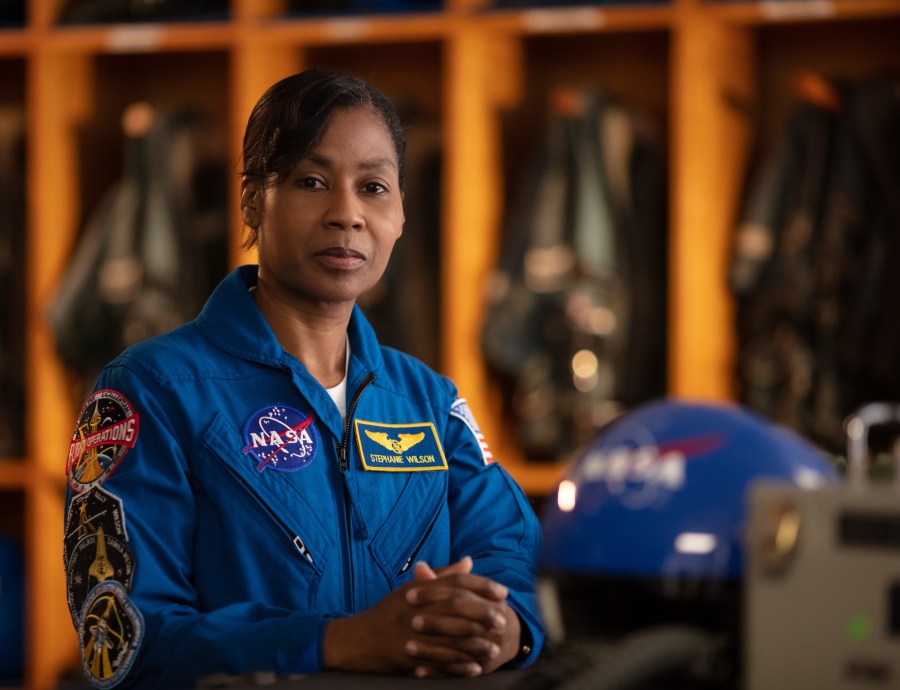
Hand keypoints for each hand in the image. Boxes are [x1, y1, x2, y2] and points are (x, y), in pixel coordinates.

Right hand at [321, 557, 512, 675]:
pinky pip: (439, 662)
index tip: (502, 592)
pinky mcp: (408, 658)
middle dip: (483, 614)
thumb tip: (470, 561)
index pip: (455, 583)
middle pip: (457, 608)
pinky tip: (474, 668)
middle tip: (503, 620)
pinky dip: (459, 666)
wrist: (355, 639)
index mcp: (417, 591)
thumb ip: (442, 576)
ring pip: (451, 638)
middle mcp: (415, 610)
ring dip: (476, 644)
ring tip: (493, 648)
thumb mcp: (410, 589)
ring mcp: (411, 635)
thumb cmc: (387, 612)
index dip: (481, 586)